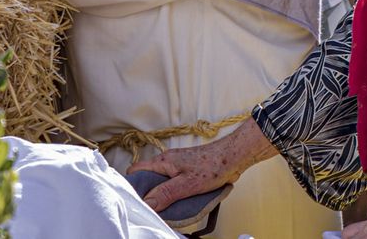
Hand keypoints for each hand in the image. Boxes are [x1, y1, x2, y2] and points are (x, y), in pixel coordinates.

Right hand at [126, 120, 275, 212]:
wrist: (235, 157)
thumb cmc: (214, 165)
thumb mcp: (187, 184)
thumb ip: (166, 193)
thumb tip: (147, 203)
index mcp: (163, 161)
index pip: (136, 171)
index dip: (131, 185)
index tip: (134, 200)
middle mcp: (167, 162)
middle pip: (147, 178)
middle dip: (147, 194)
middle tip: (151, 208)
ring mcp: (176, 167)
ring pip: (160, 182)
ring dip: (161, 195)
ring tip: (165, 208)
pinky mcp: (186, 172)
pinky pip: (172, 183)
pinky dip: (172, 193)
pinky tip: (177, 202)